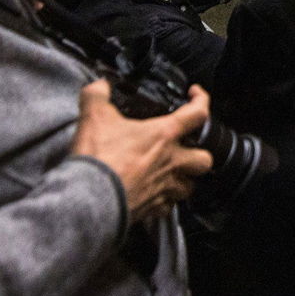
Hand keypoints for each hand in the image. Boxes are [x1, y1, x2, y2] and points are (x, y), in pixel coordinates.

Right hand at [72, 80, 213, 221]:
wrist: (89, 198)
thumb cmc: (99, 159)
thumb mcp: (94, 116)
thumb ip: (97, 96)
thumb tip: (98, 87)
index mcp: (163, 136)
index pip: (197, 114)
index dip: (202, 100)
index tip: (196, 95)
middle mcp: (170, 162)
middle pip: (205, 159)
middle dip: (200, 153)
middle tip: (187, 148)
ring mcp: (164, 188)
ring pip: (190, 186)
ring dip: (184, 180)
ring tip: (172, 174)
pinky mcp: (153, 209)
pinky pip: (167, 207)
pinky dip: (163, 201)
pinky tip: (152, 195)